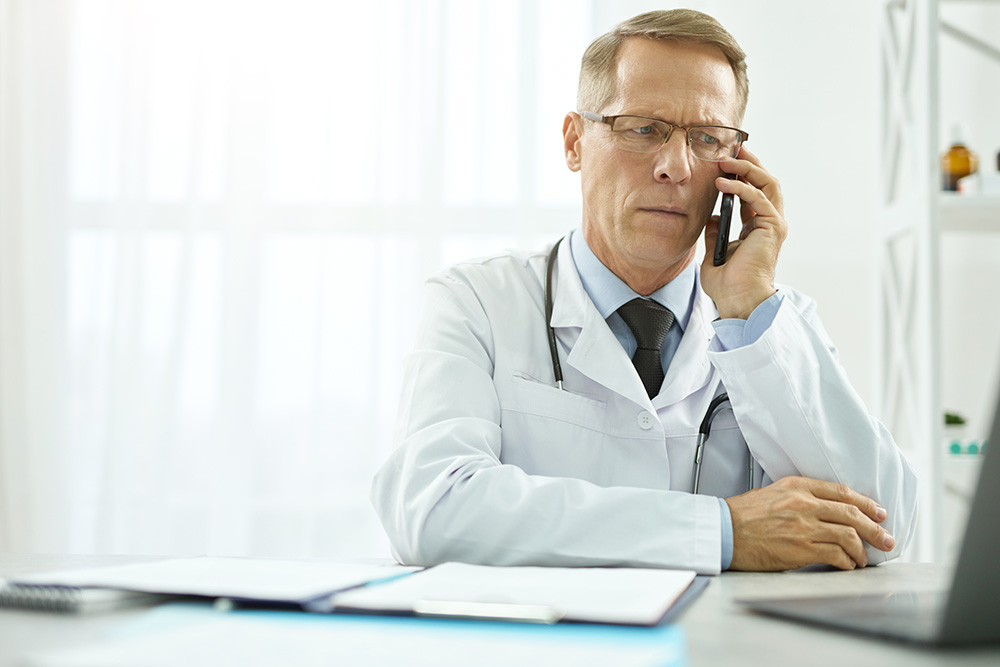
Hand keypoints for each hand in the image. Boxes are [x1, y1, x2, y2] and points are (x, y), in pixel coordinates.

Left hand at [700, 146, 786, 319]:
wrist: (737, 300)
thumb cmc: (727, 283)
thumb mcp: (715, 251)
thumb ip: (715, 231)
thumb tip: (712, 217)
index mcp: (757, 227)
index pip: (754, 192)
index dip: (742, 174)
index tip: (726, 159)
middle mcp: (769, 223)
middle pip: (765, 181)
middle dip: (749, 162)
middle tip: (732, 148)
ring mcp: (773, 224)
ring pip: (767, 184)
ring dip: (746, 169)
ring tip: (725, 160)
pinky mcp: (772, 227)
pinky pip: (758, 198)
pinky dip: (740, 188)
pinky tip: (722, 183)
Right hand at [725, 476, 894, 571]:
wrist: (724, 531)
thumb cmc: (742, 515)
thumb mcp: (772, 492)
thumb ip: (798, 497)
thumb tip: (823, 509)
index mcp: (797, 486)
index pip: (841, 492)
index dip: (865, 503)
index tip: (879, 512)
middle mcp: (803, 503)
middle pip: (852, 514)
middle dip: (875, 528)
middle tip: (887, 538)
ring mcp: (803, 526)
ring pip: (849, 536)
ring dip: (862, 549)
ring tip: (864, 558)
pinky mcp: (801, 549)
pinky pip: (836, 555)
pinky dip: (847, 562)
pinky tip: (847, 566)